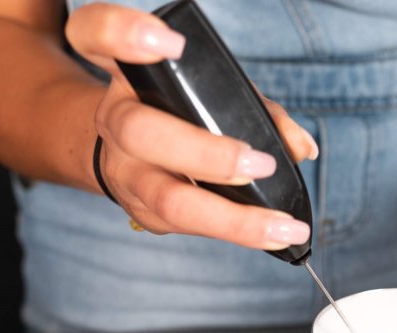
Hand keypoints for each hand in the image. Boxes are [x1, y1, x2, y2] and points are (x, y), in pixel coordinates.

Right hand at [65, 3, 317, 248]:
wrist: (126, 154)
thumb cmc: (179, 113)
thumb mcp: (211, 94)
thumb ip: (257, 109)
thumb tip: (299, 146)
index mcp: (130, 74)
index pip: (98, 37)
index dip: (124, 33)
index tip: (171, 44)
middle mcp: (116, 121)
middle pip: (141, 132)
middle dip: (205, 153)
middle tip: (259, 165)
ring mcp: (123, 172)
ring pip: (167, 200)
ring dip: (231, 218)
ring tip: (282, 226)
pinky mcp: (141, 211)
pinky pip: (186, 226)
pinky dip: (235, 231)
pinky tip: (272, 235)